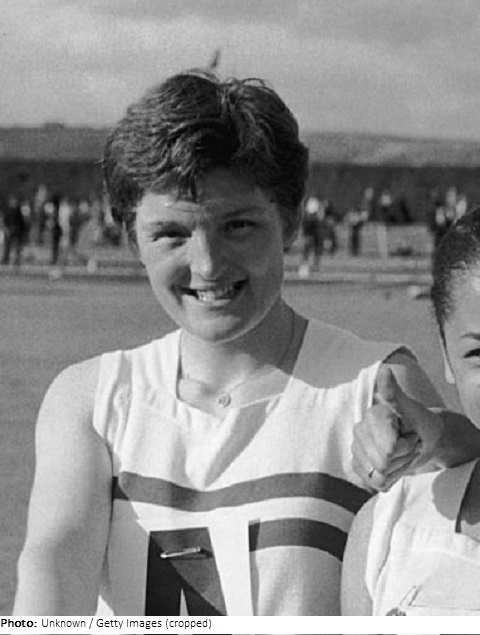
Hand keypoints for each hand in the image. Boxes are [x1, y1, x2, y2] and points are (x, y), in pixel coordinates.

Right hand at [352, 365, 444, 490]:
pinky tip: (394, 464)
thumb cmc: (420, 423)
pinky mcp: (359, 467)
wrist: (424, 440)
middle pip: (383, 463)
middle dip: (403, 458)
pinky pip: (375, 483)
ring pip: (379, 475)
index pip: (388, 449)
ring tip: (402, 453)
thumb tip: (384, 369)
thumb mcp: (412, 409)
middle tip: (409, 444)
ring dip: (398, 468)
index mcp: (371, 416)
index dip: (406, 446)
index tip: (411, 434)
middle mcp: (359, 431)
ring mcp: (357, 449)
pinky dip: (391, 478)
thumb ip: (394, 392)